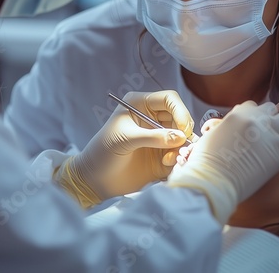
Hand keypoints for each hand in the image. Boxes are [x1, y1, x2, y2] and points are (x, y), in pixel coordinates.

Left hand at [54, 90, 194, 207]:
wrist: (95, 178)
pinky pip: (178, 153)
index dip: (180, 111)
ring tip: (169, 159)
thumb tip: (180, 137)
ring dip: (181, 147)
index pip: (169, 99)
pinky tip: (166, 164)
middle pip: (180, 117)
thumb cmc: (103, 151)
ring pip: (182, 136)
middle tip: (181, 146)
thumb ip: (153, 137)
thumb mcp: (126, 139)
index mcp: (141, 105)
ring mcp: (158, 137)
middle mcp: (152, 118)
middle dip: (183, 131)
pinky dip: (178, 158)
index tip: (184, 128)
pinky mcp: (162, 155)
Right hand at [167, 100, 278, 224]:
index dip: (255, 116)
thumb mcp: (213, 134)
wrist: (213, 178)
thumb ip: (225, 126)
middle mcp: (254, 118)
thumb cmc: (207, 161)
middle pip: (272, 108)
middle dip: (272, 118)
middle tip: (269, 134)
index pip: (253, 106)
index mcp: (237, 113)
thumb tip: (230, 129)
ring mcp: (268, 131)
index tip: (254, 127)